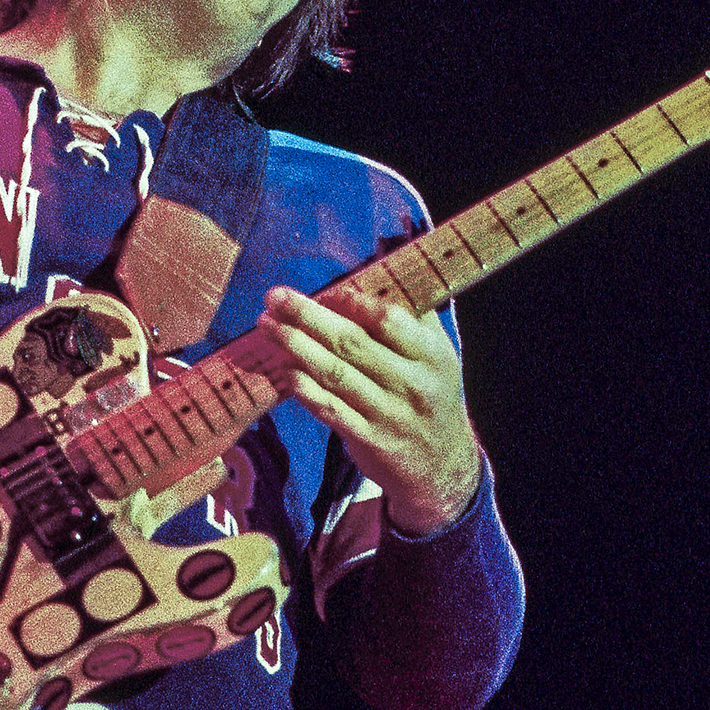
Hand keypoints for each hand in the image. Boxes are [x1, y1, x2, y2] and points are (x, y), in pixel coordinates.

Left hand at [258, 285, 481, 535]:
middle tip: (275, 297)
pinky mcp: (368, 439)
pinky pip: (331, 410)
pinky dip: (306, 389)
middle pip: (352, 343)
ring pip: (336, 374)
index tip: (325, 291)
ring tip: (267, 326)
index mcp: (432, 354)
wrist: (441, 464)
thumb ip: (411, 304)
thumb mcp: (436, 350)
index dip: (352, 302)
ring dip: (296, 347)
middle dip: (308, 317)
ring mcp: (388, 414)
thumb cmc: (430, 392)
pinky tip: (284, 370)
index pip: (388, 320)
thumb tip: (387, 244)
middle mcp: (411, 383)